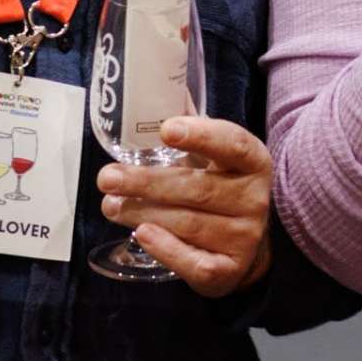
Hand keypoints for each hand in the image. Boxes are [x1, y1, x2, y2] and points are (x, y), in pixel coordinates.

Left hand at [95, 116, 274, 296]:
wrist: (249, 247)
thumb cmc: (223, 189)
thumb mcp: (218, 159)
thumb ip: (194, 129)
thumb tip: (158, 89)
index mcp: (253, 161)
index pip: (232, 144)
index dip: (201, 135)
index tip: (166, 129)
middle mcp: (253, 199)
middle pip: (196, 188)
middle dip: (147, 181)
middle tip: (108, 177)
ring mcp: (243, 237)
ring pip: (187, 223)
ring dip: (142, 213)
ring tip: (110, 204)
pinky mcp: (228, 271)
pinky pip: (193, 261)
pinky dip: (165, 248)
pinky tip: (141, 234)